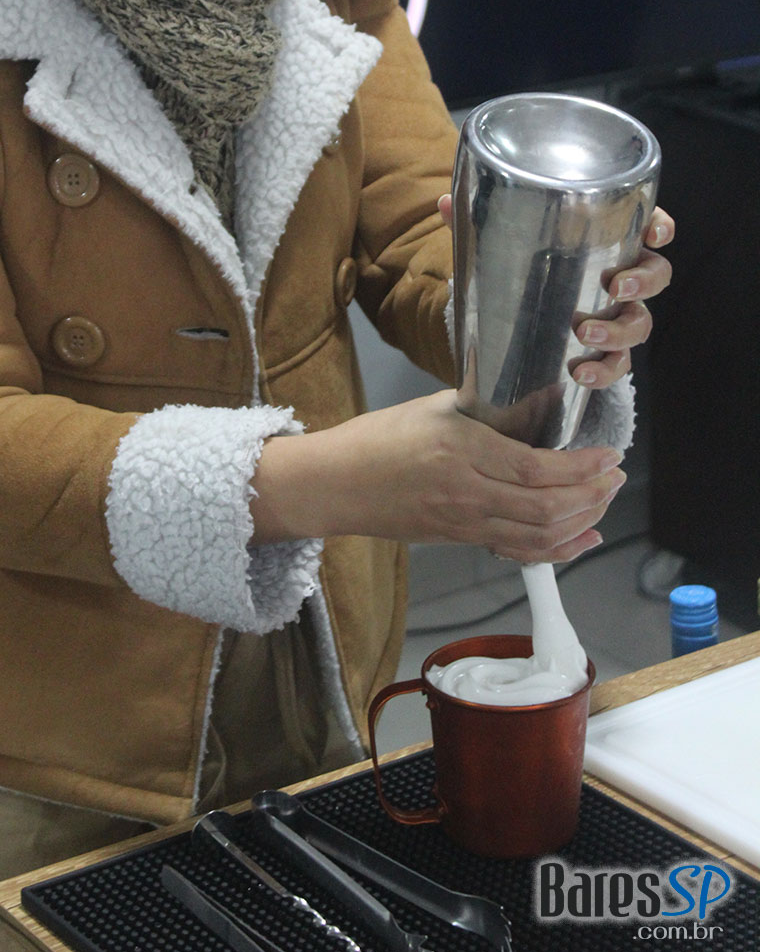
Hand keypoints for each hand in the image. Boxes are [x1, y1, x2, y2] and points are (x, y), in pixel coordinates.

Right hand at [252, 390, 625, 562]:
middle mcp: (467, 493)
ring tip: (603, 499)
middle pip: (546, 509)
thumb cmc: (378, 439)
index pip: (536, 468)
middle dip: (591, 495)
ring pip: (538, 536)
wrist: (336, 484)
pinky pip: (518, 551)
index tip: (609, 454)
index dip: (581, 467)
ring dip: (581, 521)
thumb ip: (490, 407)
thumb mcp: (436, 407)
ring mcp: (464, 523)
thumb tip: (542, 400)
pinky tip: (581, 537)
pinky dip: (557, 550)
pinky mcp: (461, 540)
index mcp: (462, 452)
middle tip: (615, 475)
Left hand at [437, 196, 674, 389]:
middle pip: (655, 275)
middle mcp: (617, 278)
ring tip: (586, 334)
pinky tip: (580, 373)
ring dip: (619, 329)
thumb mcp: (497, 248)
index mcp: (603, 243)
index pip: (644, 226)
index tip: (655, 234)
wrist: (511, 331)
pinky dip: (602, 371)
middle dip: (643, 280)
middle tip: (616, 286)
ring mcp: (614, 318)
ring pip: (640, 322)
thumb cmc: (518, 274)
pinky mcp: (603, 353)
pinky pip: (617, 365)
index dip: (659, 227)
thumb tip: (443, 202)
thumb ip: (477, 226)